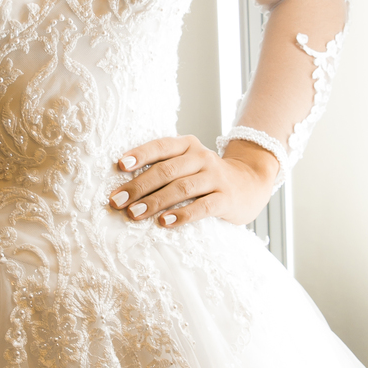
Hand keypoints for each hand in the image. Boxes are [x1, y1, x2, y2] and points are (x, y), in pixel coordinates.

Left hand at [108, 134, 277, 229]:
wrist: (250, 184)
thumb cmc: (206, 176)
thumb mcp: (188, 163)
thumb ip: (164, 167)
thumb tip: (124, 187)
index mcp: (188, 145)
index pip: (161, 146)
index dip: (140, 155)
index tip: (120, 166)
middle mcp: (202, 157)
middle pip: (167, 170)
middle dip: (138, 186)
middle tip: (117, 201)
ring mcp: (215, 177)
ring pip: (182, 188)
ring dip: (155, 202)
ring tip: (134, 214)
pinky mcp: (226, 199)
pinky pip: (202, 207)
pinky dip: (182, 215)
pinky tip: (165, 222)